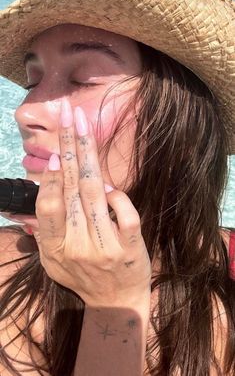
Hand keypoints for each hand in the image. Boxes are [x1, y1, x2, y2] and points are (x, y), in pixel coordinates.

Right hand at [33, 101, 151, 307]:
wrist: (116, 302)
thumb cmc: (83, 275)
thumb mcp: (53, 261)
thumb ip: (45, 230)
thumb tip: (42, 190)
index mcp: (56, 247)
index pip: (51, 206)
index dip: (53, 178)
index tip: (58, 154)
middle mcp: (79, 245)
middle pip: (73, 188)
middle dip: (70, 147)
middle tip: (69, 116)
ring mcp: (106, 246)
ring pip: (96, 195)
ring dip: (90, 157)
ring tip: (84, 128)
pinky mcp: (130, 247)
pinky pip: (126, 214)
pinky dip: (119, 197)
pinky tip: (111, 186)